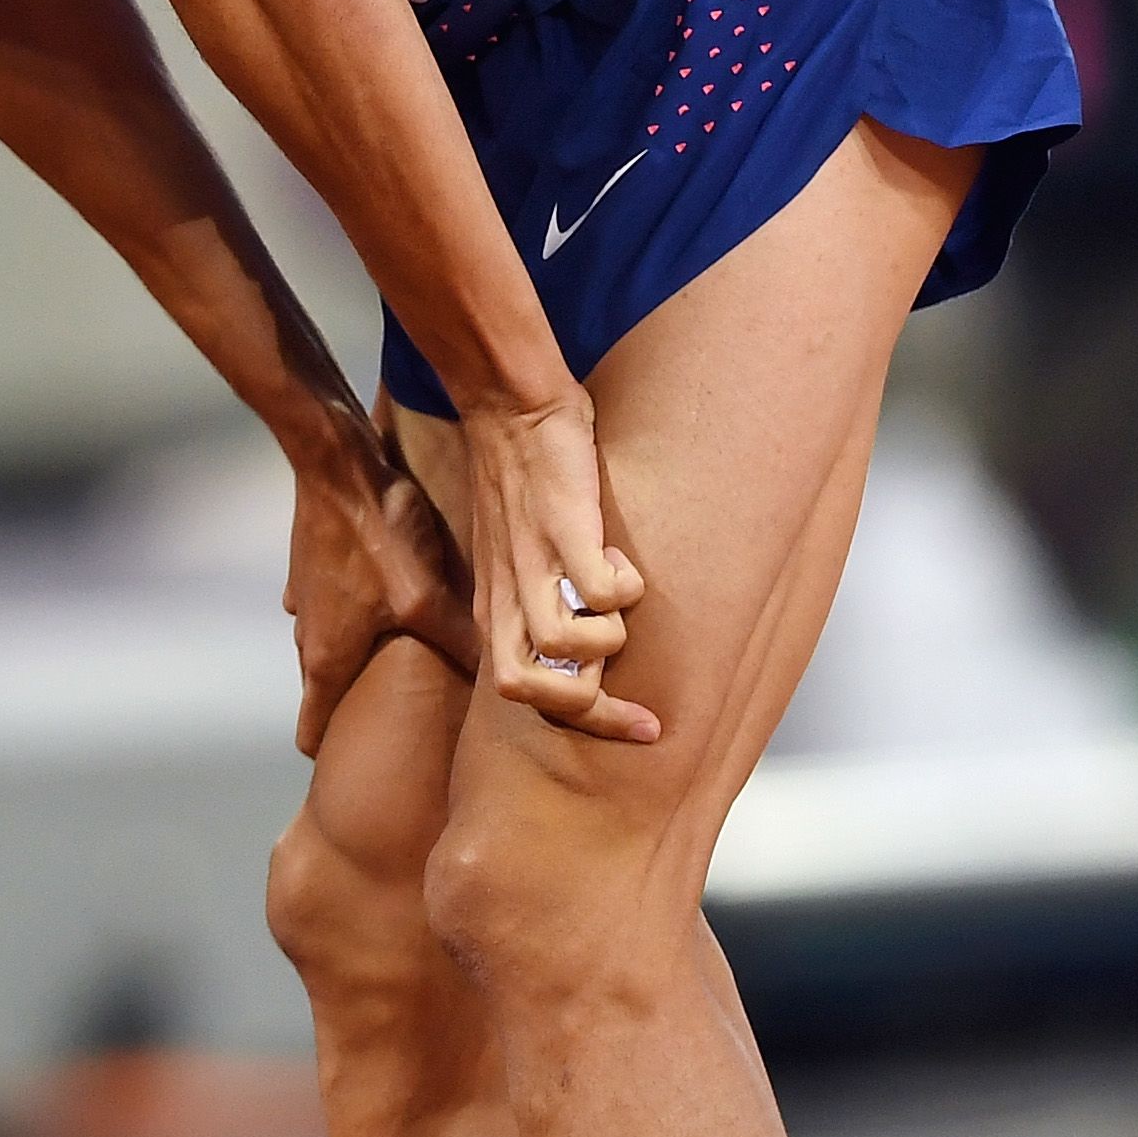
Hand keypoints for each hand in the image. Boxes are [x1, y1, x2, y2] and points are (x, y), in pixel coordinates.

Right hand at [286, 428, 479, 757]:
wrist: (333, 458)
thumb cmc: (379, 532)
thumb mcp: (430, 597)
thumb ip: (462, 642)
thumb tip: (507, 679)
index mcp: (329, 659)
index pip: (314, 730)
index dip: (333, 752)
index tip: (356, 768)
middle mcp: (307, 635)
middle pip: (325, 689)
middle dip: (354, 705)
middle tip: (395, 712)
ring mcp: (303, 598)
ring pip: (328, 644)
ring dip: (355, 654)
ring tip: (394, 653)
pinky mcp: (308, 564)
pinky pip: (329, 604)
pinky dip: (351, 610)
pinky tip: (381, 594)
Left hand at [458, 388, 657, 745]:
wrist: (510, 410)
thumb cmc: (524, 482)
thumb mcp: (515, 556)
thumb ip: (537, 600)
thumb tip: (586, 644)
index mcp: (494, 609)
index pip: (521, 694)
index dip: (586, 722)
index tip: (643, 727)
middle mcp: (504, 596)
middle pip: (527, 690)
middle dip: (593, 706)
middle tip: (637, 693)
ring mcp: (529, 563)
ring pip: (562, 648)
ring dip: (608, 634)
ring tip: (615, 589)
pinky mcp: (559, 528)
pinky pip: (597, 590)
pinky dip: (621, 587)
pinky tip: (619, 556)